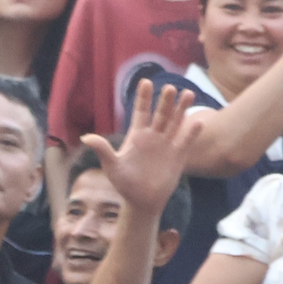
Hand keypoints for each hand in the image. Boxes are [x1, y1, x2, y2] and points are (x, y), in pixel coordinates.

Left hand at [84, 80, 198, 225]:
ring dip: (181, 110)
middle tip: (170, 87)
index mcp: (137, 135)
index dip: (143, 97)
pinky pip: (185, 142)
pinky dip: (191, 133)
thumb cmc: (124, 184)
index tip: (145, 81)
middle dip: (165, 100)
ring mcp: (167, 145)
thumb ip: (103, 150)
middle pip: (160, 114)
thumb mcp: (112, 166)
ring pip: (175, 123)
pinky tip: (197, 122)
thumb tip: (85, 137)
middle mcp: (153, 136)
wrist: (142, 202)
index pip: (141, 111)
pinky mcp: (178, 156)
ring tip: (188, 94)